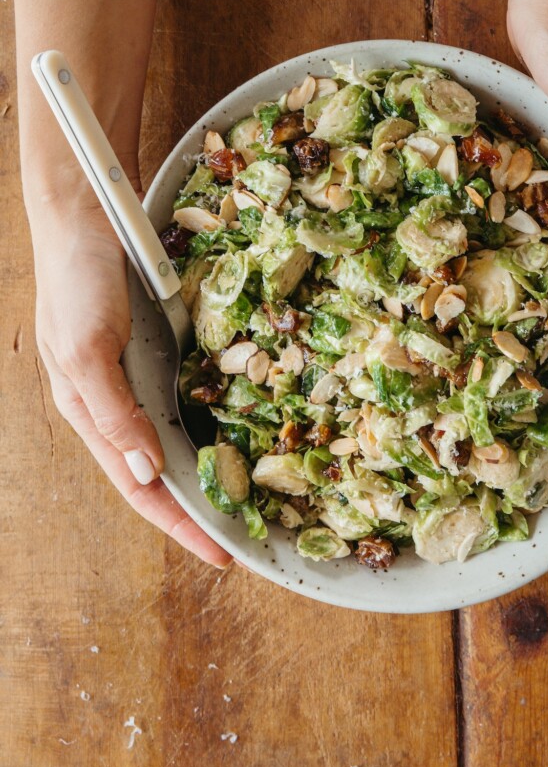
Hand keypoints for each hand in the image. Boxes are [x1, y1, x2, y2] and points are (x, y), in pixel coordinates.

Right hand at [28, 195, 231, 567]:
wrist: (84, 211)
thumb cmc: (75, 281)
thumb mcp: (85, 350)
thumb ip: (113, 413)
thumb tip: (146, 472)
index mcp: (91, 415)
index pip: (140, 487)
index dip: (179, 525)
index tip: (223, 555)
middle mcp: (119, 403)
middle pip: (164, 472)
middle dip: (202, 509)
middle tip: (251, 536)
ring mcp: (140, 375)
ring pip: (181, 437)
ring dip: (212, 469)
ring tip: (253, 498)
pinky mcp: (160, 347)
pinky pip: (191, 394)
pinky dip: (215, 419)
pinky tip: (242, 429)